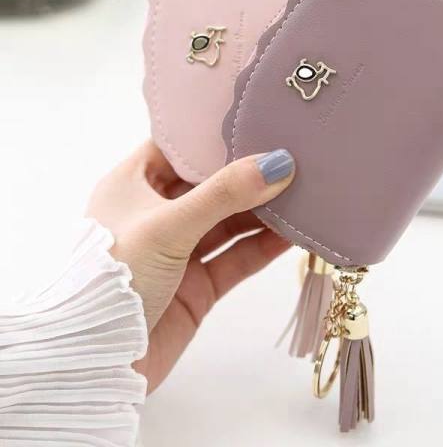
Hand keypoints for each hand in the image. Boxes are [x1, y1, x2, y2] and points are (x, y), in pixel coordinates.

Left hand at [86, 141, 294, 391]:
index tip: (255, 119)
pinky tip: (295, 233)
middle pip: (210, 184)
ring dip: (263, 211)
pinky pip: (237, 257)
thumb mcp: (167, 225)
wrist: (96, 365)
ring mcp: (179, 250)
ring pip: (228, 222)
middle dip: (248, 173)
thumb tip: (279, 163)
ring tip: (303, 191)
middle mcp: (157, 213)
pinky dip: (264, 246)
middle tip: (291, 154)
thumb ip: (223, 194)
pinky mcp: (198, 285)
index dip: (213, 134)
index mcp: (132, 184)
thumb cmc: (115, 279)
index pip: (177, 148)